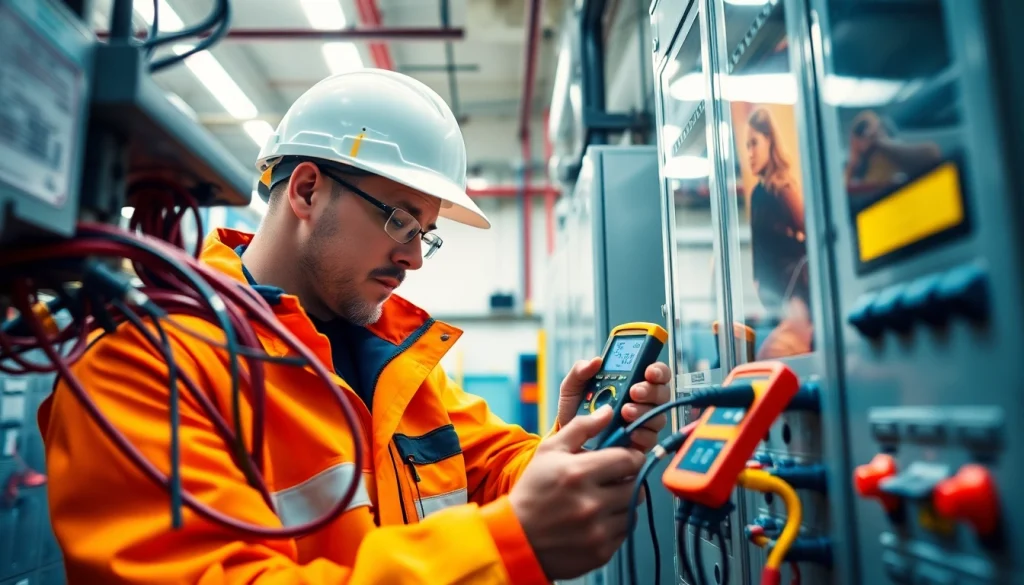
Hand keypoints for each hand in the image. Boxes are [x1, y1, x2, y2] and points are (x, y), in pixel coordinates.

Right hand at [510, 406, 645, 579]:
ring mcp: (597, 531)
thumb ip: (581, 427)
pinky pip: (624, 532)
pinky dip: (615, 524)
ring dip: (622, 502)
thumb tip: (608, 412)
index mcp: (579, 473)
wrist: (514, 538)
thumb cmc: (532, 491)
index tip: (623, 459)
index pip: (629, 459)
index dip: (630, 456)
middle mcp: (591, 503)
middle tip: (611, 480)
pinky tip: (596, 520)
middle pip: (636, 485)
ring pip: (632, 509)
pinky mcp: (601, 552)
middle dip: (627, 479)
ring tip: (601, 500)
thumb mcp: (549, 451)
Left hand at [555, 358, 671, 452]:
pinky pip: (651, 438)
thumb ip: (580, 371)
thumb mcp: (572, 388)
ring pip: (658, 415)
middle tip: (633, 391)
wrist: (566, 441)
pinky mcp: (640, 443)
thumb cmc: (575, 410)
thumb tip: (596, 360)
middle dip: (650, 390)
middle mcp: (642, 401)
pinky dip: (642, 433)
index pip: (654, 372)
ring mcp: (642, 422)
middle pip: (661, 392)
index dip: (657, 370)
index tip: (648, 371)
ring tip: (625, 411)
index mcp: (630, 382)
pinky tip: (630, 431)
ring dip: (643, 411)